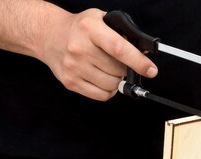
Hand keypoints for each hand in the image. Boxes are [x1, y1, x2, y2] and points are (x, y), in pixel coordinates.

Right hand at [40, 8, 157, 100]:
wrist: (49, 36)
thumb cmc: (79, 28)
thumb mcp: (100, 20)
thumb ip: (122, 34)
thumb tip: (144, 53)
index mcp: (90, 29)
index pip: (119, 48)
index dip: (138, 61)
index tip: (151, 70)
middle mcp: (80, 48)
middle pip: (117, 70)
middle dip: (125, 69)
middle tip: (119, 62)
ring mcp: (74, 67)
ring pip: (111, 85)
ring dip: (116, 80)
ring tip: (108, 69)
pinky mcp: (70, 82)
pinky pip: (101, 95)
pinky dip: (107, 90)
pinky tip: (102, 78)